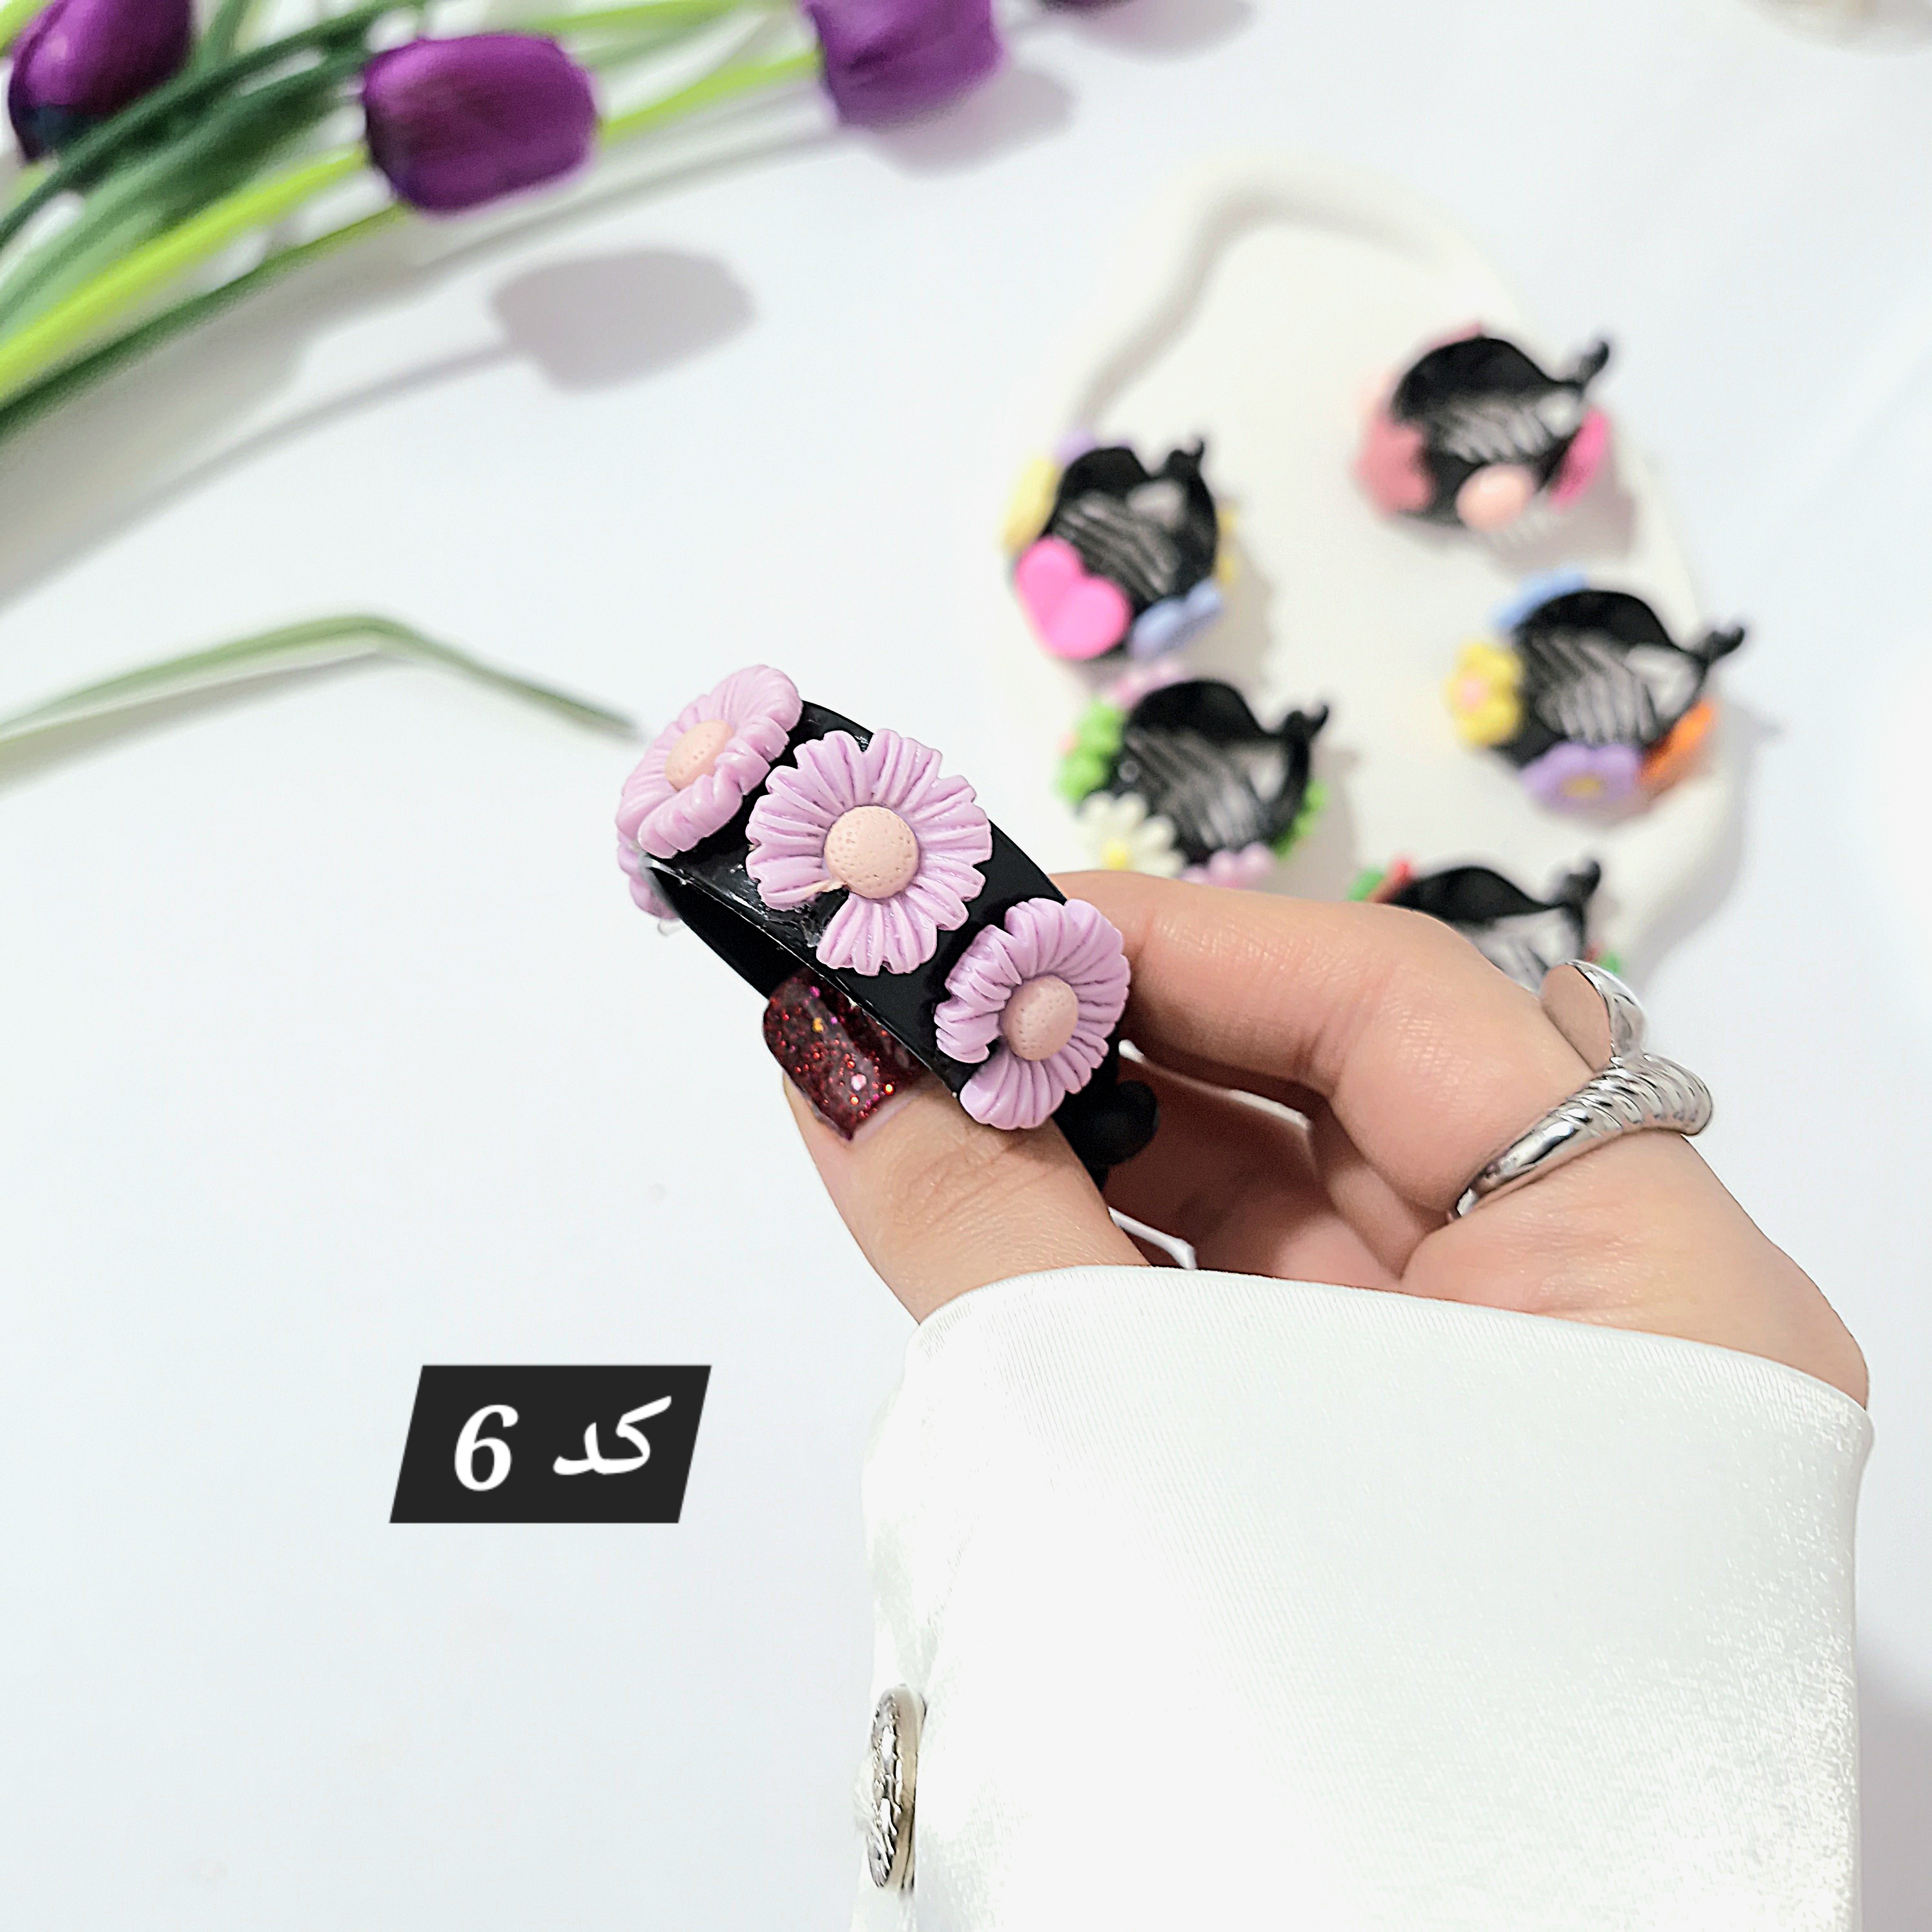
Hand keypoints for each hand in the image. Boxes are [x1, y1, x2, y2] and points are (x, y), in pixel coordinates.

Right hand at [780, 874, 1866, 1404]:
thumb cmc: (1324, 1780)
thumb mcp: (1134, 1441)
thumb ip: (981, 1227)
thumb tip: (834, 1056)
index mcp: (1653, 1291)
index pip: (1413, 1012)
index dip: (1188, 941)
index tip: (1000, 921)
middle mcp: (1601, 1343)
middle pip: (1346, 1106)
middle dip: (1116, 1045)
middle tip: (929, 996)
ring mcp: (1505, 1427)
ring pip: (1289, 1224)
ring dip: (1097, 1156)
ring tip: (925, 1095)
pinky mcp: (1409, 1496)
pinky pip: (1257, 1333)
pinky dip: (1118, 1269)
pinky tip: (989, 1217)